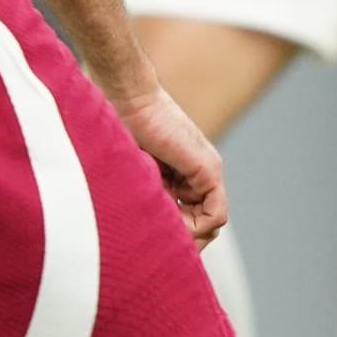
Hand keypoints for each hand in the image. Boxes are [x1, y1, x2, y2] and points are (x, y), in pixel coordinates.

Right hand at [122, 85, 230, 244]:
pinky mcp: (207, 169)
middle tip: (156, 235)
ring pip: (210, 221)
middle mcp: (202, 174)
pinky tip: (171, 217)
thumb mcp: (136, 172)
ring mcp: (208, 171)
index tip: (151, 232)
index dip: (175, 234)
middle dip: (182, 237)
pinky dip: (196, 226)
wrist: (128, 98)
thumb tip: (143, 233)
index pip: (193, 219)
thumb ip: (148, 196)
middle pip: (204, 224)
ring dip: (186, 232)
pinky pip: (215, 214)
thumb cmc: (120, 128)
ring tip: (158, 222)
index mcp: (184, 175)